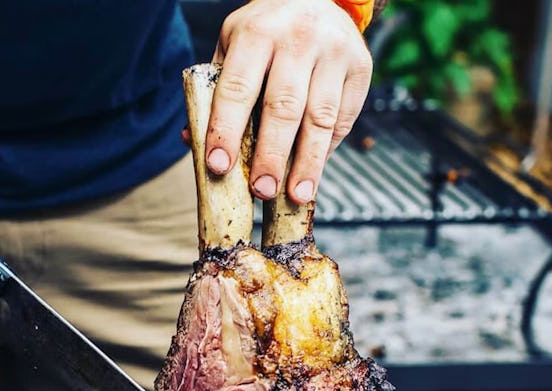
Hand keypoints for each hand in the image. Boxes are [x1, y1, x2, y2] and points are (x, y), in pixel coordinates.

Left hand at [208, 0, 372, 203]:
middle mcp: (298, 39)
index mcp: (256, 33)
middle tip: (261, 190)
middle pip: (284, 107)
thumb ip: (215, 93)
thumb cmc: (265, 33)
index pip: (237, 89)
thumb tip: (191, 141)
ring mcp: (334, 52)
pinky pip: (343, 118)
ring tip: (296, 195)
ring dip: (308, 163)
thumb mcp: (233, 49)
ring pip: (321, 118)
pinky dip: (327, 150)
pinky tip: (312, 172)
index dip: (226, 130)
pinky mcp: (360, 67)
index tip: (219, 166)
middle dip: (271, 154)